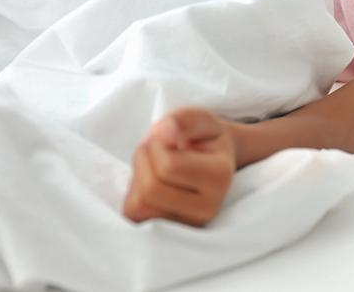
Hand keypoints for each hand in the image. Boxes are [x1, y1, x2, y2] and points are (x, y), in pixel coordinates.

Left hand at [122, 106, 236, 226]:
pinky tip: (149, 182)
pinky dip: (134, 194)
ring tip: (152, 165)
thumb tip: (164, 132)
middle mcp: (208, 208)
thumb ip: (184, 120)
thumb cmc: (204, 139)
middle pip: (151, 188)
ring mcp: (188, 225)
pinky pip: (134, 216)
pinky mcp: (168, 234)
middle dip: (142, 161)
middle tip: (153, 148)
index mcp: (220, 176)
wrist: (213, 161)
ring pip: (139, 206)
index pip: (168, 166)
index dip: (156, 145)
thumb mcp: (200, 120)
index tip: (166, 137)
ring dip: (136, 178)